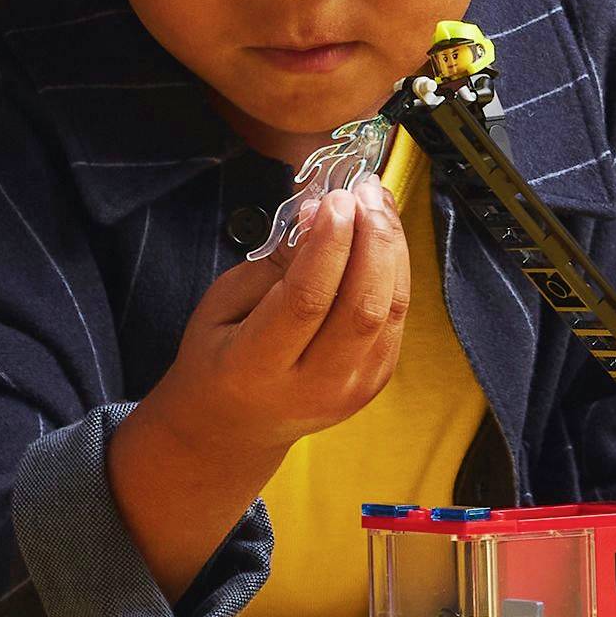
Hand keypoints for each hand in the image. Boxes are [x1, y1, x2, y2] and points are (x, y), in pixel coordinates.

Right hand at [163, 180, 411, 453]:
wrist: (234, 425)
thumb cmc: (218, 357)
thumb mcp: (222, 304)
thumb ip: (274, 264)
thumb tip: (320, 213)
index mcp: (258, 369)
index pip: (306, 300)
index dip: (328, 244)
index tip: (333, 198)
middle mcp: (312, 387)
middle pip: (361, 307)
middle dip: (370, 239)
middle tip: (361, 191)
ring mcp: (351, 388)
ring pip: (390, 310)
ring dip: (390, 247)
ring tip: (375, 202)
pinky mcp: (376, 380)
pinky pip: (397, 317)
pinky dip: (395, 268)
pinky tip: (381, 234)